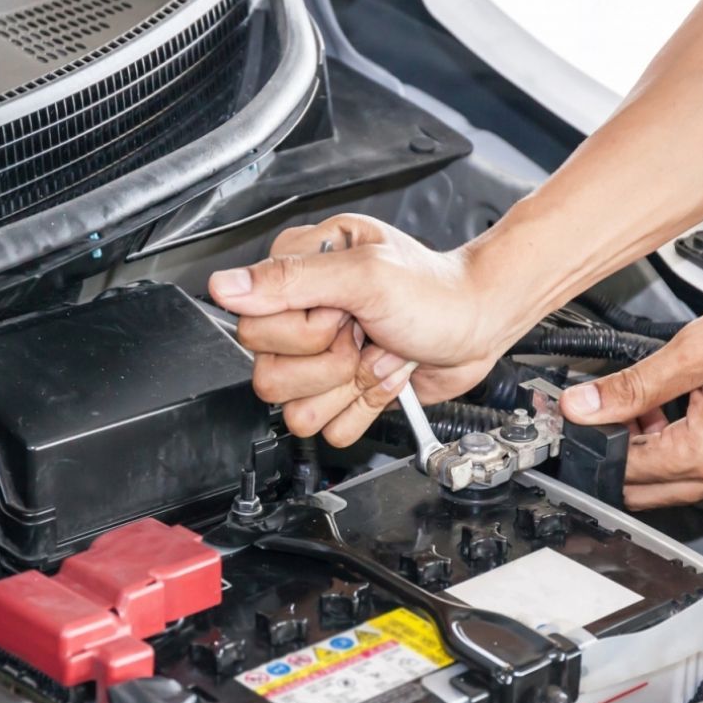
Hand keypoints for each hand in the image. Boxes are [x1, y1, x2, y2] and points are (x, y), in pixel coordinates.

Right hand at [207, 214, 507, 445]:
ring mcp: (320, 361)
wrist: (479, 324)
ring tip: (375, 355)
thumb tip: (223, 287)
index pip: (252, 328)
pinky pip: (328, 428)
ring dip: (346, 388)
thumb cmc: (434, 290)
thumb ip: (290, 280)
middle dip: (328, 364)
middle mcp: (301, 318)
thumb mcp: (363, 274)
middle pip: (269, 376)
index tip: (342, 314)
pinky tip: (382, 377)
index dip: (302, 332)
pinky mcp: (341, 394)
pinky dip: (363, 409)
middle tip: (363, 336)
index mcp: (297, 276)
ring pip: (294, 410)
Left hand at [560, 284, 702, 507]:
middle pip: (642, 488)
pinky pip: (700, 469)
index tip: (578, 417)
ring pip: (670, 482)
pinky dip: (677, 446)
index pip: (622, 470)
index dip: (592, 441)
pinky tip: (677, 406)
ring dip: (647, 449)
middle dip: (616, 452)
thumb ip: (632, 385)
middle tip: (606, 409)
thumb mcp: (696, 351)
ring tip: (645, 400)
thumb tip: (582, 405)